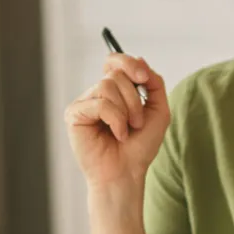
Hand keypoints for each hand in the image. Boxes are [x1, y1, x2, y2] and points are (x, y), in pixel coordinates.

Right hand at [65, 53, 169, 190]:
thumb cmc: (140, 147)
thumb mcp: (158, 111)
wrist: (127, 173)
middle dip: (134, 98)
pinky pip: (100, 103)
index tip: (144, 78)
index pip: (114, 61)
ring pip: (107, 86)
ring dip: (126, 110)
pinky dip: (115, 120)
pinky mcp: (74, 114)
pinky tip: (117, 135)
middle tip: (138, 122)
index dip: (129, 63)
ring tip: (127, 131)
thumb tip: (140, 60)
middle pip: (115, 74)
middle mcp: (97, 94)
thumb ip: (154, 83)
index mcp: (114, 91)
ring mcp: (84, 103)